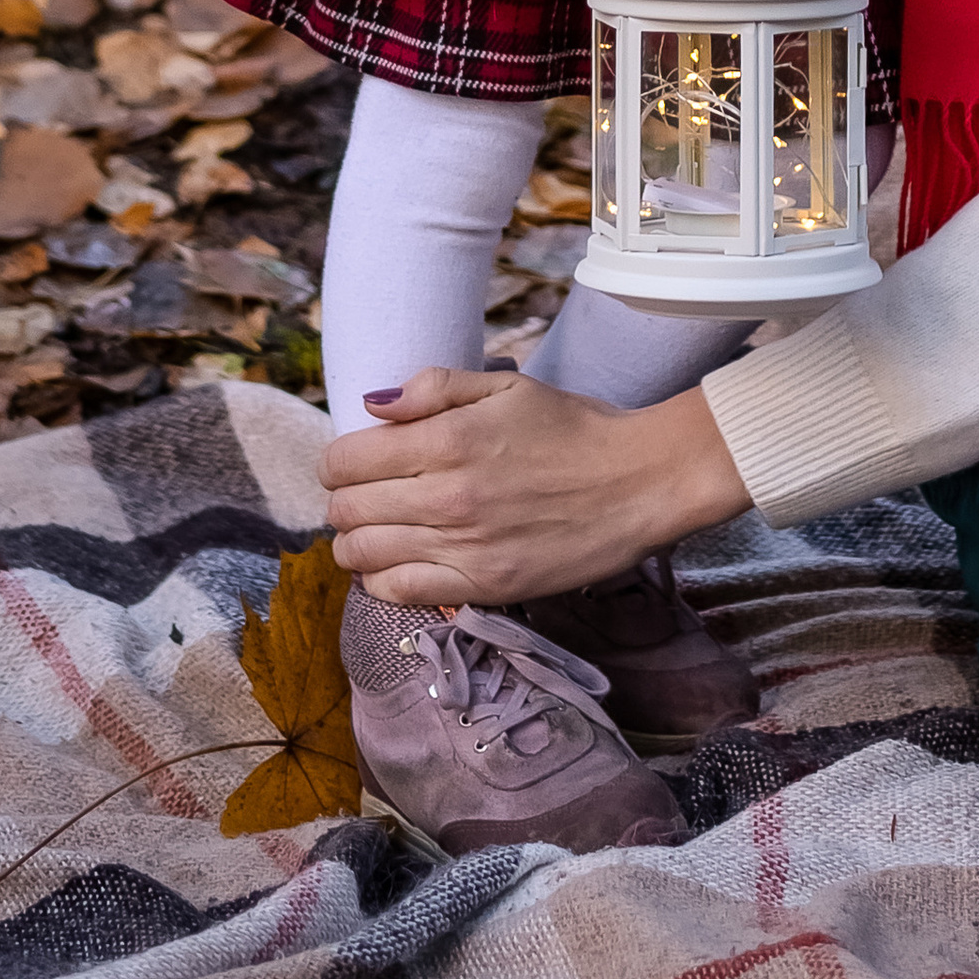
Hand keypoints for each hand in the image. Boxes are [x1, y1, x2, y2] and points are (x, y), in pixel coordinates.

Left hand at [323, 364, 749, 606]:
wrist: (639, 483)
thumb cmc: (574, 427)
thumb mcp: (508, 386)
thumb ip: (435, 387)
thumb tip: (373, 404)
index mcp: (448, 440)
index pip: (347, 459)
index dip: (339, 458)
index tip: (356, 458)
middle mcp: (446, 497)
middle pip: (347, 509)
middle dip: (344, 498)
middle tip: (367, 492)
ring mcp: (462, 547)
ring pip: (362, 555)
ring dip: (356, 540)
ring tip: (377, 528)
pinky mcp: (481, 586)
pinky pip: (400, 592)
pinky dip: (382, 579)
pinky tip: (396, 562)